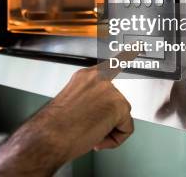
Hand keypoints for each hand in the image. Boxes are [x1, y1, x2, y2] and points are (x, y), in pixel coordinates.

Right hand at [0, 65, 132, 175]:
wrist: (49, 135)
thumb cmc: (55, 125)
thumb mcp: (72, 102)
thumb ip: (89, 98)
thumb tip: (100, 109)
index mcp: (85, 76)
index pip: (112, 64)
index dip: (126, 56)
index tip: (136, 46)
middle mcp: (98, 78)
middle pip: (117, 101)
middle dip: (107, 118)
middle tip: (88, 127)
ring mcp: (109, 90)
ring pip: (122, 117)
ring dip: (108, 130)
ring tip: (89, 132)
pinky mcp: (119, 105)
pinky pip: (126, 129)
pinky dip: (115, 139)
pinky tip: (97, 136)